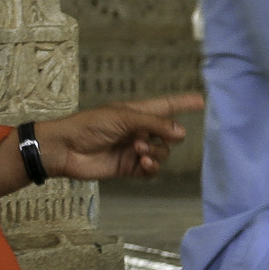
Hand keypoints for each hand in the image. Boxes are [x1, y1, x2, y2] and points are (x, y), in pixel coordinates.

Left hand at [36, 93, 204, 182]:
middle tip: (147, 137)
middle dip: (167, 135)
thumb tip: (181, 133)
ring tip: (138, 149)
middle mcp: (139, 130)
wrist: (65, 149)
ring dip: (156, 152)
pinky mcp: (128, 167)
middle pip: (169, 133)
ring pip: (162, 153)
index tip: (203, 100)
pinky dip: (152, 166)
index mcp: (137, 112)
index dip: (184, 103)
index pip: (167, 106)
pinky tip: (144, 163)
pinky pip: (151, 169)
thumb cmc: (88, 126)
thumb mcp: (123, 118)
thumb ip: (154, 124)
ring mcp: (135, 149)